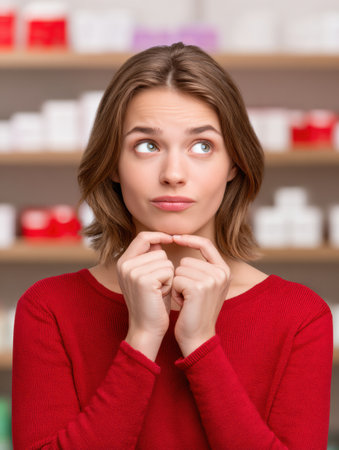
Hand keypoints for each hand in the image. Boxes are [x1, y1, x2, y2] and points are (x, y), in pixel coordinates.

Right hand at [116, 232, 173, 358]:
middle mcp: (124, 264)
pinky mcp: (143, 280)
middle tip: (158, 286)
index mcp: (123, 261)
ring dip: (168, 276)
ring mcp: (132, 272)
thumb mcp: (147, 276)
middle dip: (165, 267)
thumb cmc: (152, 303)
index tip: (171, 239)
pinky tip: (161, 295)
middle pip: (158, 250)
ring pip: (165, 261)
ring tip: (158, 291)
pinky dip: (170, 283)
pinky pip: (168, 271)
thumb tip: (160, 239)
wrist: (147, 329)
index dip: (158, 236)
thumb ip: (150, 258)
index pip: (142, 237)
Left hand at [171, 235, 230, 356]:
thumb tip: (178, 238)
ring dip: (177, 285)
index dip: (189, 239)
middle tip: (188, 295)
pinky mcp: (199, 288)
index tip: (174, 238)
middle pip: (187, 260)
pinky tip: (183, 304)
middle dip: (181, 277)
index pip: (206, 244)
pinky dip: (174, 291)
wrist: (197, 337)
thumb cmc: (195, 311)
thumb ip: (198, 266)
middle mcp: (221, 273)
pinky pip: (176, 279)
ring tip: (186, 300)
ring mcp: (212, 280)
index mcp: (224, 270)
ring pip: (179, 270)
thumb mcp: (203, 285)